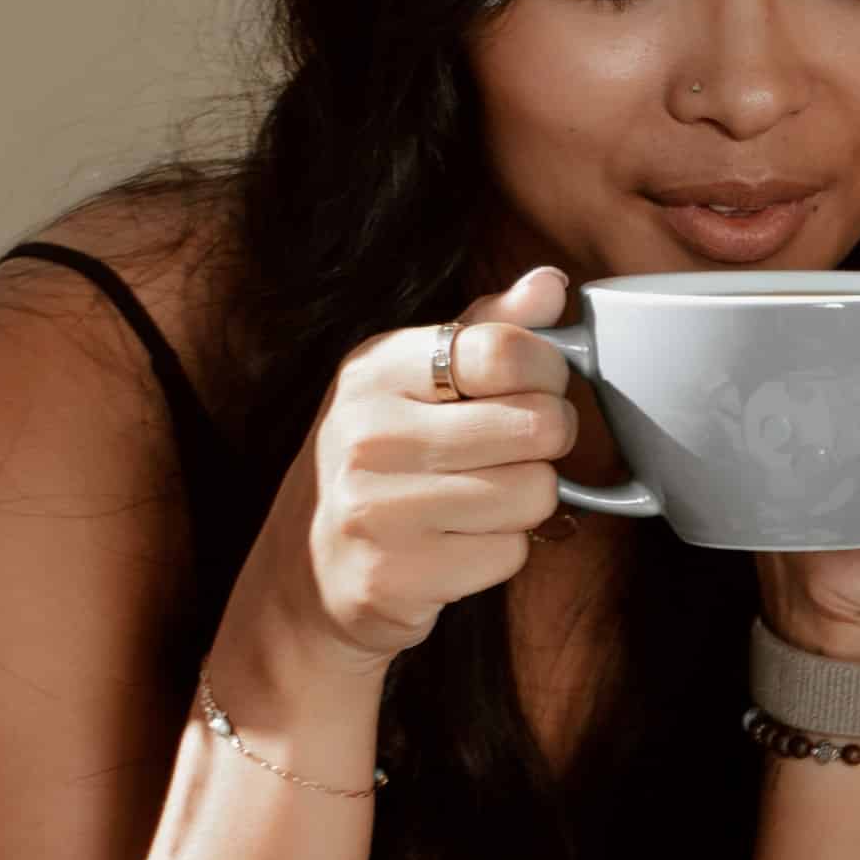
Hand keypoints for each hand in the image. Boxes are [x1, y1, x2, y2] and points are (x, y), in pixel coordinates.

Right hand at [245, 266, 576, 667]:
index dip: (549, 370)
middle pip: (538, 425)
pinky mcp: (394, 576)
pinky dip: (500, 553)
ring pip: (535, 493)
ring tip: (477, 499)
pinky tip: (456, 543)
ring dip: (526, 502)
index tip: (538, 386)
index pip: (504, 351)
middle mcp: (368, 435)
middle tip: (513, 450)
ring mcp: (376, 509)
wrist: (307, 569)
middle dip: (547, 441)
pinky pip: (510, 554)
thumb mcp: (416, 380)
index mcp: (376, 370)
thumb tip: (551, 283)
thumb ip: (486, 330)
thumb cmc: (383, 461)